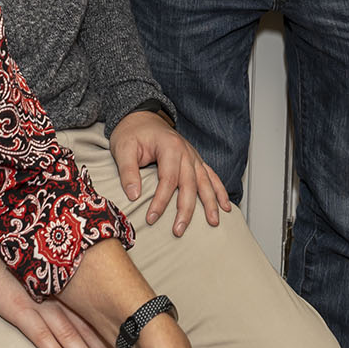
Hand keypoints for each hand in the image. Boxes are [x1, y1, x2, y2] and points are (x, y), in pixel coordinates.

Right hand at [0, 258, 120, 347]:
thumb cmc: (14, 264)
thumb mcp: (43, 276)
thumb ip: (61, 291)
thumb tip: (81, 306)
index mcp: (65, 290)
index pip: (91, 317)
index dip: (106, 338)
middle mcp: (57, 297)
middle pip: (85, 329)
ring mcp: (40, 304)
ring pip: (69, 335)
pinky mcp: (20, 309)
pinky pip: (41, 335)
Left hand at [111, 110, 231, 234]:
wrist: (140, 117)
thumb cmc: (131, 133)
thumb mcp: (123, 149)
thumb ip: (128, 172)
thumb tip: (134, 195)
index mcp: (169, 147)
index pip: (168, 179)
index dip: (161, 201)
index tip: (151, 218)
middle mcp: (185, 151)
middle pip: (189, 184)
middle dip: (186, 209)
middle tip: (178, 230)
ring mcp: (192, 155)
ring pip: (205, 181)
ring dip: (210, 203)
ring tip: (214, 222)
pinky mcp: (194, 160)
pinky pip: (211, 176)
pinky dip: (219, 191)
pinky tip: (225, 206)